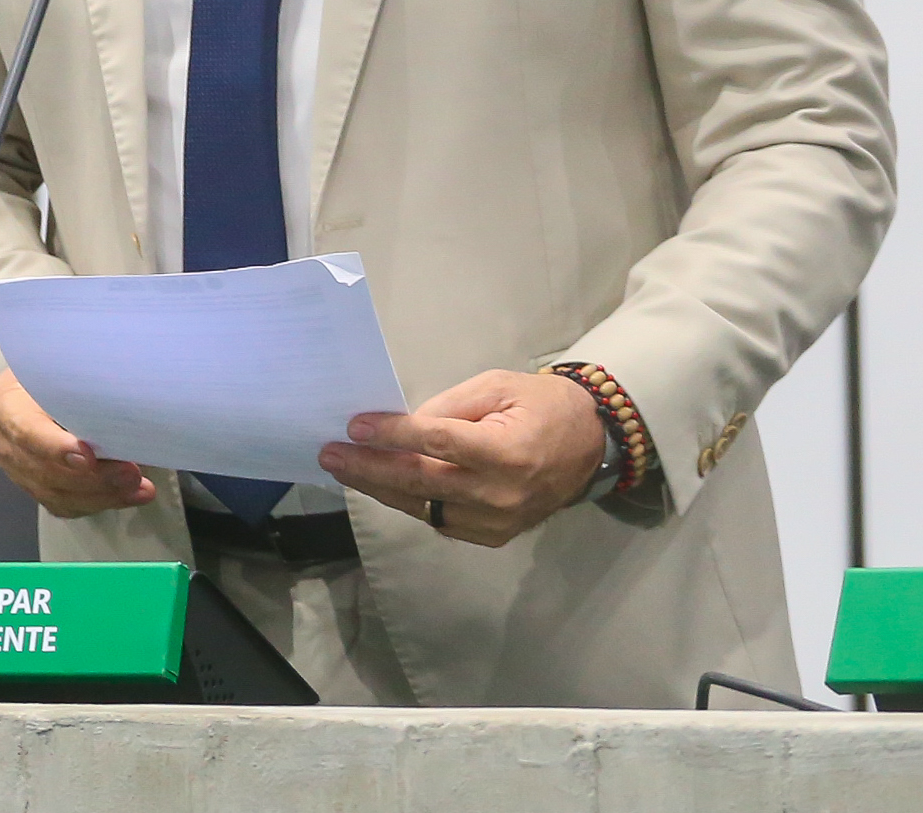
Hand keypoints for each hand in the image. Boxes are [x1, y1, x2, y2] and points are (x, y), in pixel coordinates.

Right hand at [0, 369, 155, 517]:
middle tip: (132, 474)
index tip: (89, 456)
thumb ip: (78, 384)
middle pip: (44, 470)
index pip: (25, 431)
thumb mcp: (58, 365)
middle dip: (92, 477)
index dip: (56, 447)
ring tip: (139, 489)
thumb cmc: (52, 370)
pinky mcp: (31, 485)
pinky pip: (62, 505)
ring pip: (55, 494)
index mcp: (4, 403)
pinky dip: (97, 503)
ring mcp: (14, 468)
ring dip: (101, 495)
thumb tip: (121, 396)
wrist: (35, 383)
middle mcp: (2, 440)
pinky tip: (126, 497)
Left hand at [315, 369, 607, 546]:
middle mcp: (501, 495)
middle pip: (421, 482)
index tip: (355, 426)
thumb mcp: (496, 387)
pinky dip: (410, 502)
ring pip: (425, 507)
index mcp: (507, 454)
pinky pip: (442, 521)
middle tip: (330, 455)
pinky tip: (382, 484)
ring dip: (381, 488)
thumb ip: (448, 407)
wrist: (591, 444)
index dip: (392, 435)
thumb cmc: (542, 405)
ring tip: (345, 469)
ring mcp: (499, 522)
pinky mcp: (495, 536)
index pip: (436, 444)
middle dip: (369, 468)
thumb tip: (401, 425)